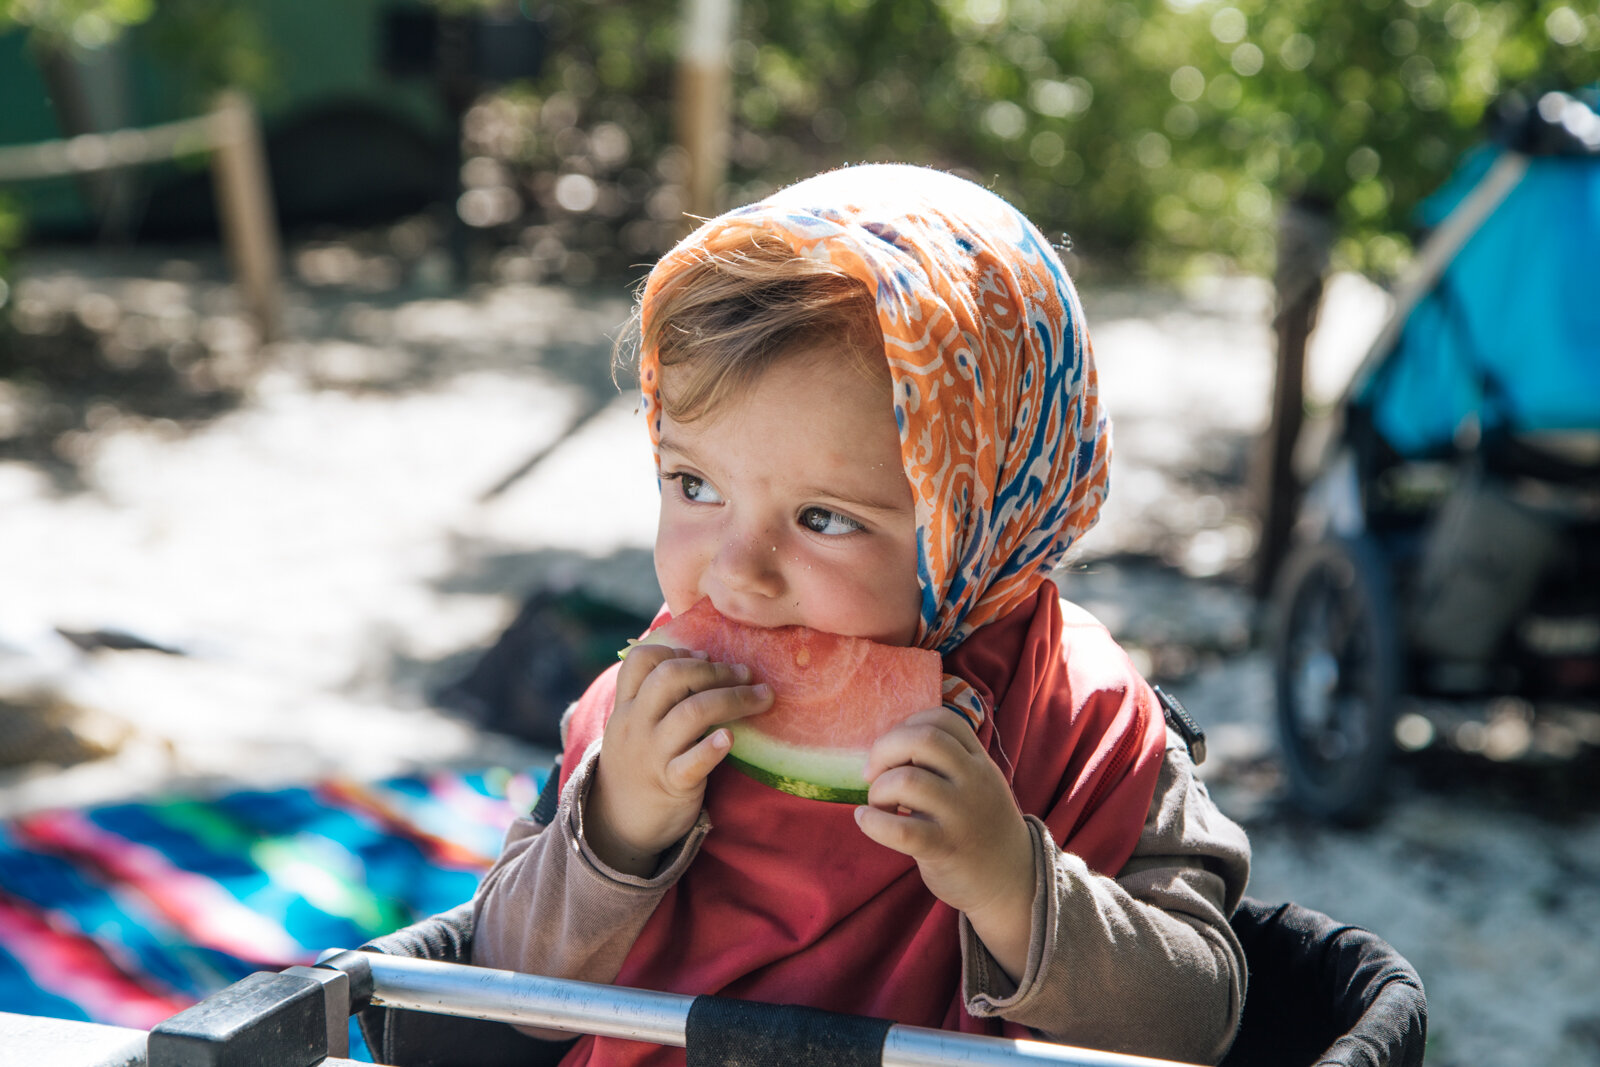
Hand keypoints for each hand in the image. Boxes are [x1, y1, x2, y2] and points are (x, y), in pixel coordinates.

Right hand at [585, 643, 772, 876]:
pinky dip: (712, 749)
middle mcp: (635, 725)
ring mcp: (652, 754)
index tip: (705, 656)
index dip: (676, 650)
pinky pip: (691, 764)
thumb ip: (655, 697)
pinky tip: (730, 738)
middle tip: (746, 674)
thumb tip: (705, 661)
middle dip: (714, 670)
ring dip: (732, 699)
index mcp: (625, 706)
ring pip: (690, 713)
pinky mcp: (671, 784)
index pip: (640, 660)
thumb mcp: (633, 726)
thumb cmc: (639, 764)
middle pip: (670, 678)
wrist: (618, 824)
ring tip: (762, 698)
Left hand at [856, 707, 1036, 980]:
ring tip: (879, 804)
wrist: (1012, 881)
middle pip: (923, 739)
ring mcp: (961, 815)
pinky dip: (872, 821)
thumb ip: (947, 763)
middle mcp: (973, 781)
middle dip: (885, 749)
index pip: (943, 719)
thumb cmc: (980, 827)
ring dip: (879, 789)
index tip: (894, 747)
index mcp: (979, 761)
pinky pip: (900, 830)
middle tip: (872, 772)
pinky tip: (866, 820)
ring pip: (908, 781)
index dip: (908, 725)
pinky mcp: (945, 848)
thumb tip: (890, 747)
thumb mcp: (976, 784)